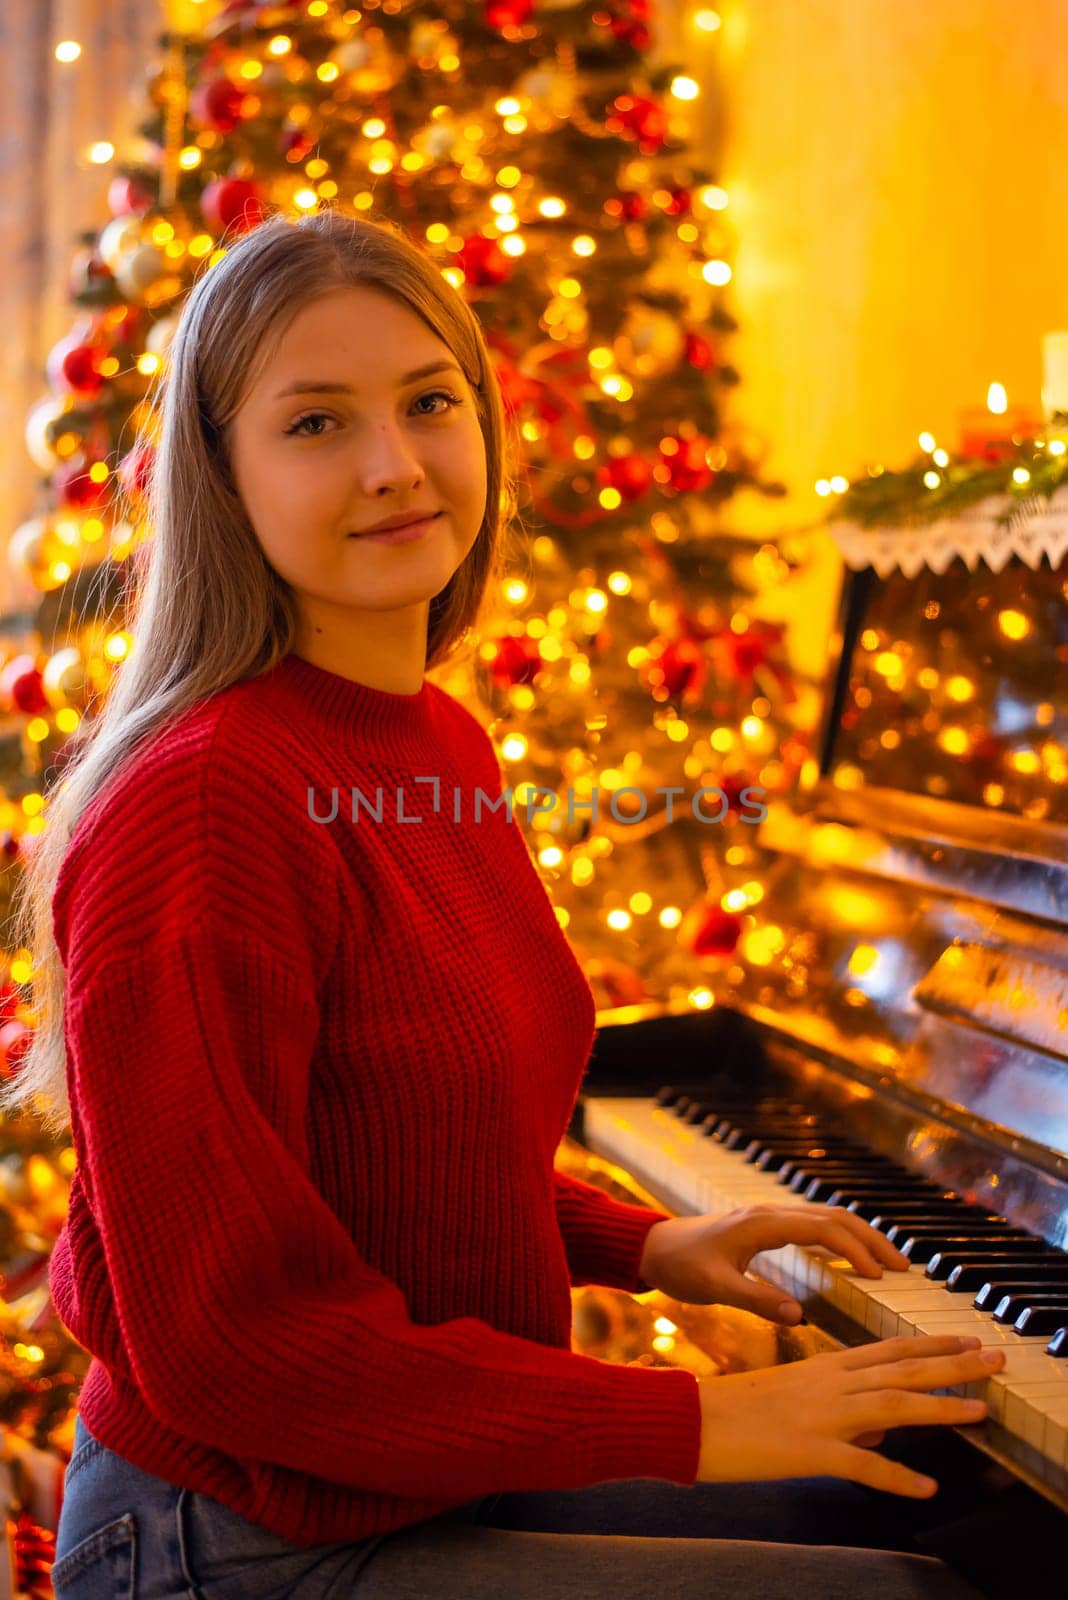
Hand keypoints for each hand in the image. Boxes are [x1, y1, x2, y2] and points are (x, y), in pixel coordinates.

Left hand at [637, 1203, 910, 1322]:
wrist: (653, 1246)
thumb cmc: (681, 1265)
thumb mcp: (715, 1287)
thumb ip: (756, 1299)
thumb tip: (800, 1316)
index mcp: (763, 1224)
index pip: (823, 1229)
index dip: (856, 1249)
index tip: (881, 1275)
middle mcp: (771, 1213)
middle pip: (834, 1217)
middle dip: (871, 1239)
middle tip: (903, 1267)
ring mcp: (769, 1216)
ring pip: (826, 1218)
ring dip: (860, 1236)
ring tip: (889, 1263)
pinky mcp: (766, 1226)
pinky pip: (813, 1225)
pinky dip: (840, 1237)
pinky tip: (852, 1257)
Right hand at [695, 1333, 1004, 1496]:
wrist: (689, 1417)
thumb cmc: (735, 1409)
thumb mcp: (791, 1397)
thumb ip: (838, 1408)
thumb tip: (878, 1432)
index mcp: (825, 1367)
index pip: (890, 1349)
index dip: (933, 1344)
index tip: (968, 1339)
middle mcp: (830, 1383)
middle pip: (903, 1369)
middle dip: (954, 1364)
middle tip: (995, 1359)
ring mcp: (821, 1415)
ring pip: (893, 1405)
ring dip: (942, 1408)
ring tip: (981, 1412)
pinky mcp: (808, 1451)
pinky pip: (861, 1465)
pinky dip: (897, 1476)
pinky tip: (926, 1487)